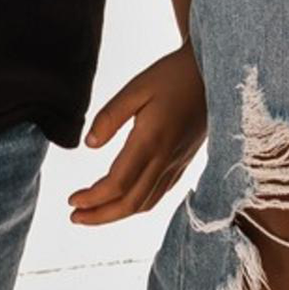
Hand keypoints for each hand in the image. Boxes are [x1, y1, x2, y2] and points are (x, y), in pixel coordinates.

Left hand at [68, 45, 206, 223]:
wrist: (215, 73)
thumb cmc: (173, 75)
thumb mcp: (137, 88)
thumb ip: (111, 116)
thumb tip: (90, 144)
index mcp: (151, 141)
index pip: (118, 183)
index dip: (93, 198)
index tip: (72, 200)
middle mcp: (166, 159)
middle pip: (131, 203)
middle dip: (100, 215)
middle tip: (75, 216)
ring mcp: (178, 163)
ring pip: (146, 202)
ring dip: (117, 214)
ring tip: (93, 212)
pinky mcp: (185, 161)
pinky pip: (160, 192)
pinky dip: (138, 203)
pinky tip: (125, 198)